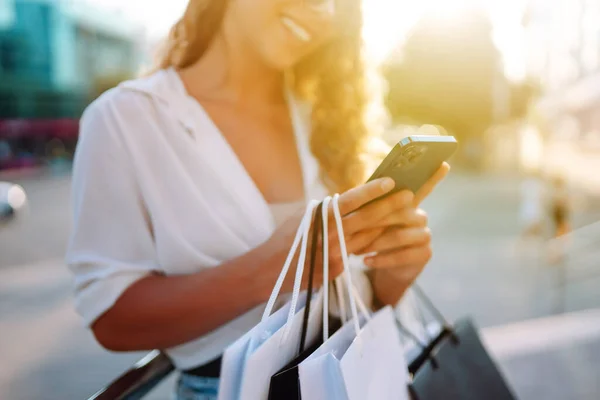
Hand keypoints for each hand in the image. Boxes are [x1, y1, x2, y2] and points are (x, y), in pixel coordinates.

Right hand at [274, 162, 449, 291]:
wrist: (270, 272)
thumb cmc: (286, 238)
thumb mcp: (302, 217)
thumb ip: (326, 209)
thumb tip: (350, 199)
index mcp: (319, 216)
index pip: (350, 200)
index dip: (371, 191)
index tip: (390, 181)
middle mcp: (329, 234)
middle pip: (366, 218)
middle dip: (390, 206)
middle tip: (410, 195)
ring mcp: (334, 253)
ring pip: (369, 236)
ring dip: (389, 224)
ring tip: (408, 212)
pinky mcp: (337, 268)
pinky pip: (360, 253)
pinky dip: (375, 243)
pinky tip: (391, 236)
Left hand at [359, 163, 449, 304]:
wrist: (382, 265)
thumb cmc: (374, 236)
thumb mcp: (369, 219)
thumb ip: (372, 205)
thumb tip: (365, 193)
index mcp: (408, 203)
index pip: (423, 185)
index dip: (434, 176)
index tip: (443, 163)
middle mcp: (420, 215)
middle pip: (401, 212)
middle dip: (376, 221)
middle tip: (352, 229)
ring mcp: (425, 235)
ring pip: (400, 235)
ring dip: (376, 243)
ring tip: (357, 250)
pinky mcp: (424, 254)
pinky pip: (403, 255)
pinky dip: (382, 259)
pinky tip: (367, 261)